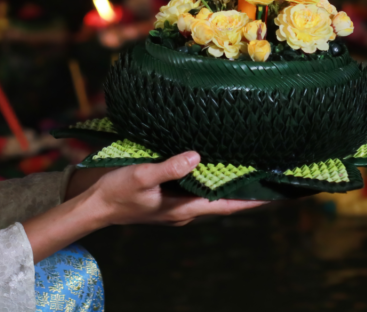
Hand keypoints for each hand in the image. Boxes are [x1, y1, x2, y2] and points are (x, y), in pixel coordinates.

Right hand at [25, 151, 266, 262]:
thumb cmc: (115, 192)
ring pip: (210, 196)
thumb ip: (169, 168)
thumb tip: (196, 156)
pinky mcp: (168, 199)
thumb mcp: (141, 176)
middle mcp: (184, 210)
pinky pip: (196, 191)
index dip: (251, 201)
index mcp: (183, 209)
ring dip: (228, 185)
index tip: (274, 195)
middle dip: (245, 191)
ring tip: (251, 169)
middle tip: (269, 176)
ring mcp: (177, 206)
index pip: (226, 206)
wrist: (92, 206)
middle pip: (222, 202)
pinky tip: (216, 166)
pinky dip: (210, 180)